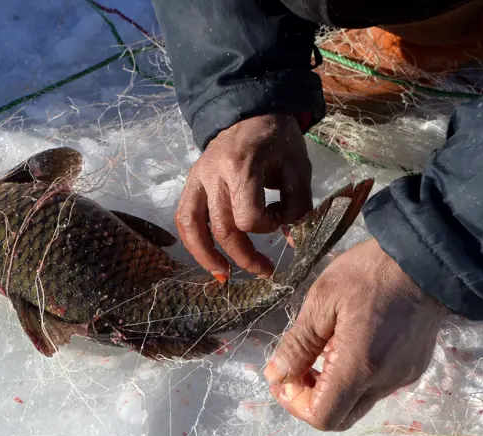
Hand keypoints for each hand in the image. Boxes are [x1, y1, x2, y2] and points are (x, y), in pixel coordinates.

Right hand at [176, 113, 311, 281]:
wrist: (251, 110)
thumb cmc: (278, 140)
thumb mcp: (298, 168)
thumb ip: (298, 205)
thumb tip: (291, 241)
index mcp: (242, 166)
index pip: (248, 216)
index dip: (268, 227)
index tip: (282, 218)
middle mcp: (213, 174)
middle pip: (223, 228)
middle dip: (245, 256)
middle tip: (266, 271)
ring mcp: (197, 178)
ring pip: (194, 227)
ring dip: (208, 258)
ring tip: (225, 278)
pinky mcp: (191, 182)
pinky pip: (184, 218)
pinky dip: (193, 243)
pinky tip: (209, 260)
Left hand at [263, 238, 447, 430]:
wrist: (425, 259)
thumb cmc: (369, 274)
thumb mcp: (323, 301)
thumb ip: (298, 344)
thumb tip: (276, 375)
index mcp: (359, 366)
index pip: (322, 417)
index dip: (294, 405)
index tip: (282, 378)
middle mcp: (384, 382)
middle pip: (340, 418)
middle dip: (310, 400)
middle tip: (295, 370)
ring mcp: (402, 377)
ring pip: (358, 403)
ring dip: (331, 389)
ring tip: (320, 352)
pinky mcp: (412, 367)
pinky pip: (376, 388)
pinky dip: (353, 379)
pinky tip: (346, 346)